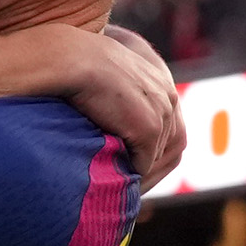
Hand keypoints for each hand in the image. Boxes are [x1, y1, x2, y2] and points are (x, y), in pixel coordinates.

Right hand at [54, 24, 184, 187]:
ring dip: (140, 173)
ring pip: (156, 157)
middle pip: (171, 144)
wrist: (73, 60)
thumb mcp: (107, 78)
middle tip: (128, 182)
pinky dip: (129, 174)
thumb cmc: (78, 66)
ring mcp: (161, 113)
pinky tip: (111, 180)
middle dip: (152, 164)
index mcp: (161, 83)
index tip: (130, 161)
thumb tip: (110, 116)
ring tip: (118, 185)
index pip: (170, 126)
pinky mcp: (149, 129)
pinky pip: (143, 164)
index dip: (151, 147)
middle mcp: (168, 97)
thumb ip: (119, 96)